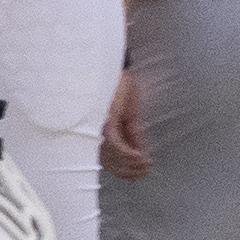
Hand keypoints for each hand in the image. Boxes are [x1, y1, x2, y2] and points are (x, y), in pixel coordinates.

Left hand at [103, 59, 152, 180]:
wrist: (114, 67)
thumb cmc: (118, 87)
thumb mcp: (129, 115)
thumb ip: (132, 134)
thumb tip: (139, 154)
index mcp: (100, 132)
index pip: (109, 160)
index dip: (125, 171)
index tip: (142, 172)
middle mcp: (94, 132)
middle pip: (110, 162)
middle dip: (130, 170)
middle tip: (145, 171)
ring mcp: (98, 128)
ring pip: (113, 157)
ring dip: (132, 164)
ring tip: (145, 165)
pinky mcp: (105, 121)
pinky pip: (116, 145)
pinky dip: (129, 154)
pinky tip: (141, 157)